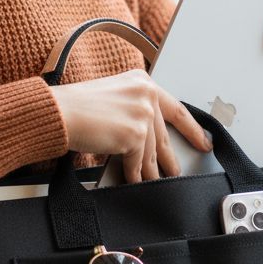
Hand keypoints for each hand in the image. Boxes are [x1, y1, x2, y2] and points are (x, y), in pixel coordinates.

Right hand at [48, 69, 212, 184]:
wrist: (59, 112)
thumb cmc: (77, 106)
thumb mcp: (113, 97)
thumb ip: (134, 109)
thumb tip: (148, 137)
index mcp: (142, 81)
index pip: (175, 108)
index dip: (192, 129)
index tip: (203, 141)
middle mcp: (146, 94)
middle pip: (162, 134)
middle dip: (169, 157)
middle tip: (176, 170)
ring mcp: (142, 114)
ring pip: (150, 151)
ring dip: (149, 170)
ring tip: (152, 181)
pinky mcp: (134, 134)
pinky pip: (138, 161)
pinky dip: (135, 173)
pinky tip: (135, 181)